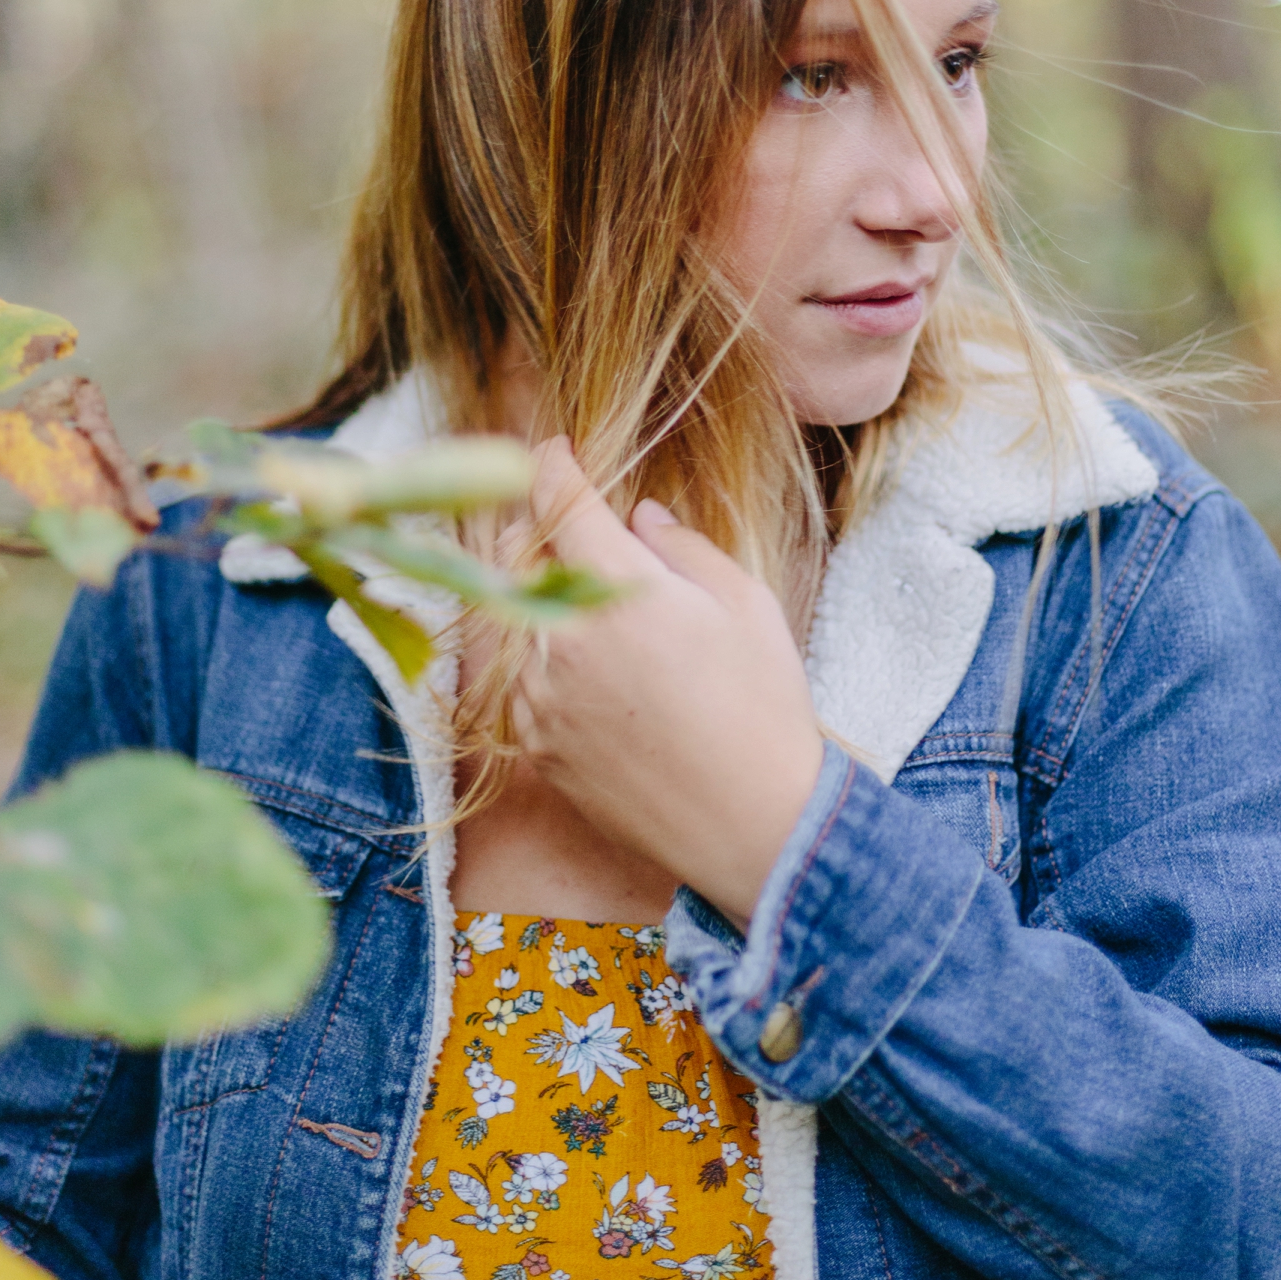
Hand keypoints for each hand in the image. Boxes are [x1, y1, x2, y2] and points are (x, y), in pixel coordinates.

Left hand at [510, 438, 825, 926]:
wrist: (753, 828)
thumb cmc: (763, 710)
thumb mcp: (747, 607)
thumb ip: (683, 548)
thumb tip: (639, 516)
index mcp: (618, 592)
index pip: (561, 501)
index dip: (553, 464)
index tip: (555, 451)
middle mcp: (563, 640)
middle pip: (519, 557)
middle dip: (539, 530)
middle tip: (572, 527)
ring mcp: (540, 698)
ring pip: (517, 622)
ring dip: (544, 602)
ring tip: (602, 618)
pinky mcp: (536, 746)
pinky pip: (522, 682)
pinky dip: (546, 664)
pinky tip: (600, 680)